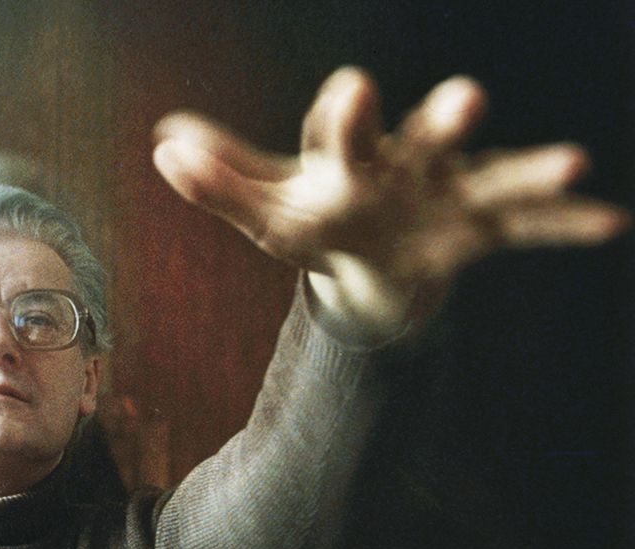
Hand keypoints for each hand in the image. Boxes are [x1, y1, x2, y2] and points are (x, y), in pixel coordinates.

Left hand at [152, 67, 629, 335]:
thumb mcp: (265, 209)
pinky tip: (609, 221)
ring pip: (489, 172)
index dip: (346, 113)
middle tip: (467, 97)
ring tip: (574, 158)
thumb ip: (221, 180)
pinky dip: (563, 223)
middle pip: (425, 136)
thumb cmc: (312, 219)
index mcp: (346, 155)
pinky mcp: (477, 227)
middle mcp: (405, 161)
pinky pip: (524, 224)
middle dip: (443, 120)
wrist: (364, 256)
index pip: (342, 130)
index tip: (350, 89)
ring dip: (527, 167)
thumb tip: (162, 145)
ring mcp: (448, 191)